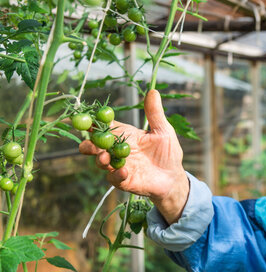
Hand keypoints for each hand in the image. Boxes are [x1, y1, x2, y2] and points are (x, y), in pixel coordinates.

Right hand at [79, 89, 189, 224]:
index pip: (104, 126)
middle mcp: (117, 150)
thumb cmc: (168, 151)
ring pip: (101, 162)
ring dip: (100, 160)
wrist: (173, 176)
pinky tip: (123, 172)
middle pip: (96, 145)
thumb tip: (153, 91)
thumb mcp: (163, 130)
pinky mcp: (124, 180)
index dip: (93, 122)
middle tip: (89, 145)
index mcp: (124, 134)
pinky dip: (116, 175)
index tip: (85, 118)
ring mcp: (118, 165)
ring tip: (104, 158)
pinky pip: (115, 178)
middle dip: (89, 145)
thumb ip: (155, 113)